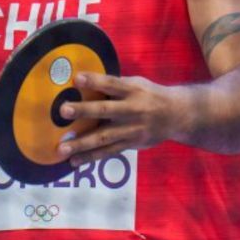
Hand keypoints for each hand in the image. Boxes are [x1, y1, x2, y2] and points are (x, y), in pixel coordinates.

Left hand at [56, 73, 186, 165]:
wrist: (176, 115)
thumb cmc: (149, 95)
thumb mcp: (137, 84)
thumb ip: (115, 86)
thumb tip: (83, 82)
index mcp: (132, 90)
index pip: (112, 84)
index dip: (95, 81)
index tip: (76, 78)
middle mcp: (132, 110)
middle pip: (106, 110)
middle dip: (84, 110)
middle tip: (63, 110)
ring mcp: (131, 130)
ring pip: (104, 137)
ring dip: (82, 143)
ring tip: (62, 149)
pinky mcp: (131, 145)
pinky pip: (109, 152)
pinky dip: (91, 157)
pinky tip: (74, 161)